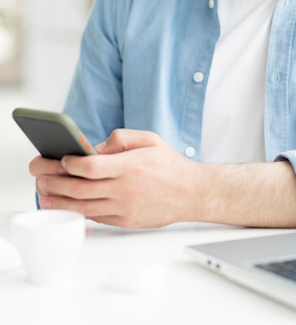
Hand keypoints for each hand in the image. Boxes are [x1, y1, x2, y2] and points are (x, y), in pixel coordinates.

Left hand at [31, 129, 203, 228]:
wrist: (191, 193)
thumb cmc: (169, 165)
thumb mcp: (149, 139)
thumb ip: (121, 137)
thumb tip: (95, 146)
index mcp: (130, 166)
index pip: (91, 166)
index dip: (70, 164)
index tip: (60, 159)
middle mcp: (126, 189)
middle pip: (81, 188)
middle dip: (55, 183)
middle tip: (40, 176)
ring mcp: (125, 208)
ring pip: (84, 207)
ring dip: (60, 202)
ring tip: (44, 195)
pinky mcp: (126, 221)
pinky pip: (96, 217)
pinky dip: (78, 212)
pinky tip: (67, 206)